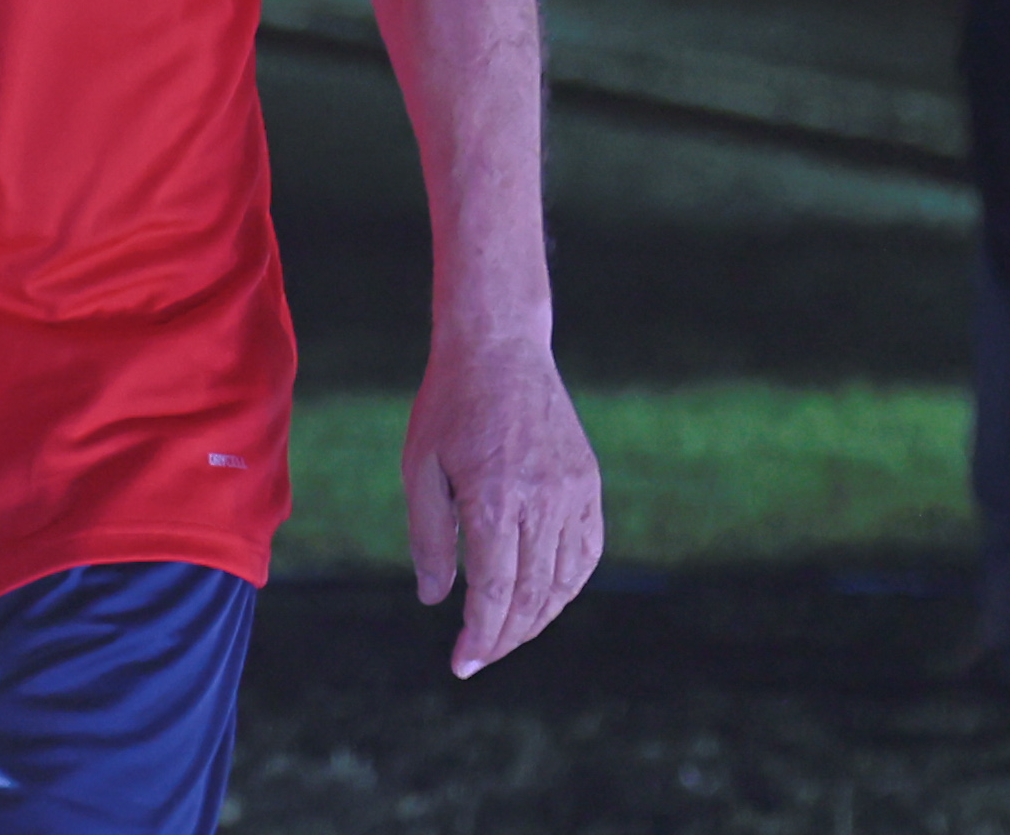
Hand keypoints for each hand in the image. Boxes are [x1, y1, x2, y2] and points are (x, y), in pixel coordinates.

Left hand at [404, 332, 601, 678]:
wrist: (499, 347)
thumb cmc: (448, 406)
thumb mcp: (420, 467)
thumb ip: (429, 538)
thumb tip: (436, 600)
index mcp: (494, 497)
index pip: (494, 592)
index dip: (480, 636)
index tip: (461, 663)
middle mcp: (542, 501)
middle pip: (531, 596)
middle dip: (504, 637)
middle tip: (477, 658)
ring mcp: (573, 493)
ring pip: (563, 582)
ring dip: (536, 619)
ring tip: (505, 636)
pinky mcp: (588, 484)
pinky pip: (586, 553)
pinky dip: (567, 587)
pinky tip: (543, 601)